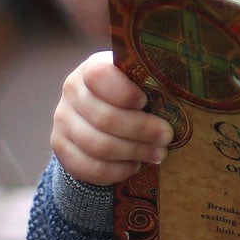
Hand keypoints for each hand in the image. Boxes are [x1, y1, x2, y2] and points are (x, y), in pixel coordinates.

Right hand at [51, 50, 174, 185]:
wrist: (98, 115)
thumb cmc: (130, 94)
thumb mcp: (138, 82)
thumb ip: (150, 85)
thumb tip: (179, 104)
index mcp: (92, 68)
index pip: (101, 77)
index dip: (125, 93)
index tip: (147, 102)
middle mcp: (72, 91)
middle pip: (105, 118)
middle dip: (142, 131)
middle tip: (166, 137)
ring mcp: (61, 120)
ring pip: (97, 146)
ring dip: (133, 153)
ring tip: (157, 154)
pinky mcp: (60, 146)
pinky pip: (88, 167)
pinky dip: (115, 171)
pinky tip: (134, 167)